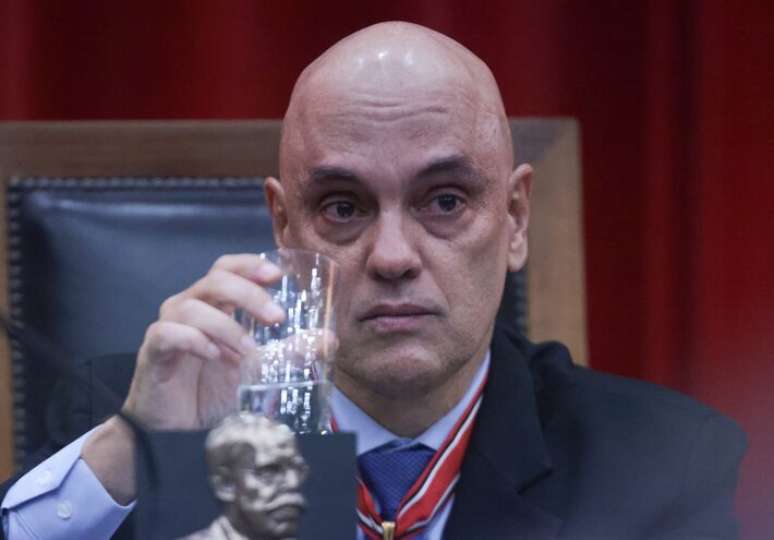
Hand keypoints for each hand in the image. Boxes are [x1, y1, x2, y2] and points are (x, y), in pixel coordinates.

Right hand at [123, 254, 284, 429]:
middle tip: (277, 318)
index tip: (279, 275)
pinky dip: (195, 340)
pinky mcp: (153, 350)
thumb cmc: (213, 392)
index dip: (250, 264)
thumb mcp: (259, 370)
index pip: (227, 267)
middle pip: (215, 280)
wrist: (177, 430)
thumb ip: (289, 351)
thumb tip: (329, 340)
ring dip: (227, 327)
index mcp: (213, 304)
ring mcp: (168, 326)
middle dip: (249, 294)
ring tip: (249, 352)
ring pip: (194, 307)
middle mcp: (189, 307)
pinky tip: (215, 356)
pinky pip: (170, 333)